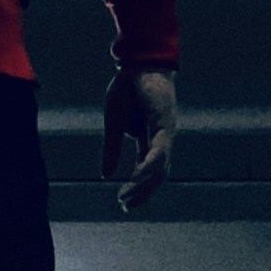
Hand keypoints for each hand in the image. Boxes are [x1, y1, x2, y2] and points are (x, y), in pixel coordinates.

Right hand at [103, 66, 177, 212]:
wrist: (136, 64)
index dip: (137, 188)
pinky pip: (158, 153)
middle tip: (125, 206)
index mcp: (151, 140)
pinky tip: (135, 178)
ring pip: (160, 169)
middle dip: (143, 194)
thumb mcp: (113, 124)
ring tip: (126, 197)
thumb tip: (105, 175)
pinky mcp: (164, 125)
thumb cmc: (127, 90)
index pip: (148, 171)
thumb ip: (111, 150)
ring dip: (143, 186)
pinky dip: (148, 167)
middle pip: (157, 176)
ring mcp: (166, 134)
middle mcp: (162, 141)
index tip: (123, 202)